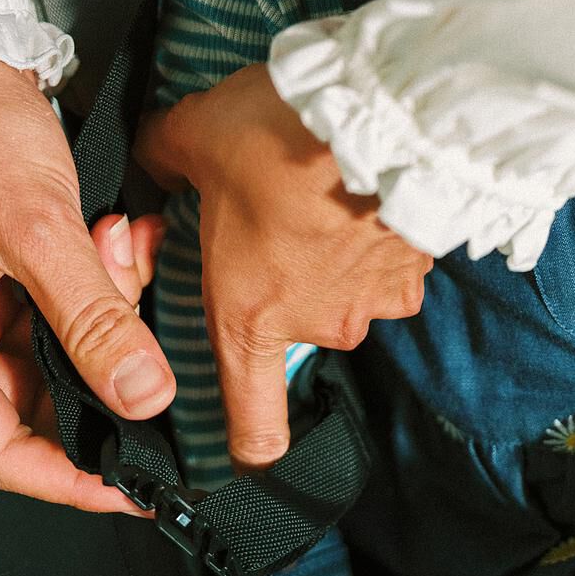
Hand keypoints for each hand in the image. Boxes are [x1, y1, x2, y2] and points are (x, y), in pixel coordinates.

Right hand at [0, 62, 176, 511]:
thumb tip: (142, 397)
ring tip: (121, 245)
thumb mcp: (37, 228)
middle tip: (143, 315)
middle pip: (39, 397)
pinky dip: (104, 279)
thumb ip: (93, 318)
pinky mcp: (3, 267)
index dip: (69, 477)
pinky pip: (67, 302)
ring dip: (110, 309)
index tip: (136, 489)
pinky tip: (120, 236)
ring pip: (63, 347)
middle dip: (104, 363)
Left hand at [135, 61, 432, 470]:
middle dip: (285, 279)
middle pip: (294, 323)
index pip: (254, 425)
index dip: (250, 453)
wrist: (379, 114)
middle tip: (274, 215)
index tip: (247, 461)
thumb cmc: (279, 137)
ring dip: (334, 258)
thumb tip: (156, 158)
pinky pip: (387, 265)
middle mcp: (318, 326)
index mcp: (249, 318)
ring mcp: (374, 302)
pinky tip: (361, 194)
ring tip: (323, 194)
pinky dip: (374, 239)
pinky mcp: (417, 270)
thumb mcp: (193, 135)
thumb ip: (164, 161)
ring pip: (343, 291)